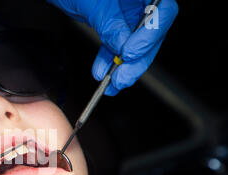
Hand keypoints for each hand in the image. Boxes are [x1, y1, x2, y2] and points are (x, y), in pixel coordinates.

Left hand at [47, 0, 177, 94]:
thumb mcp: (95, 6)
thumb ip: (111, 25)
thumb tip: (123, 48)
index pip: (163, 11)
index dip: (150, 35)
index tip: (130, 53)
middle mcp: (142, 1)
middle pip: (152, 33)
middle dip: (137, 60)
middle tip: (122, 78)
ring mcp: (132, 11)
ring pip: (137, 43)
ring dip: (123, 67)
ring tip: (112, 82)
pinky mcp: (119, 24)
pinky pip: (119, 44)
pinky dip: (109, 60)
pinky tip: (102, 71)